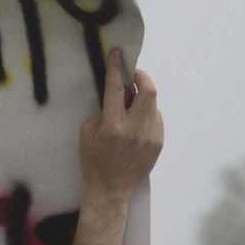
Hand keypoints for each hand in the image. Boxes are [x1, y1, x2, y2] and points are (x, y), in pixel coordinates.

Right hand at [77, 48, 162, 204]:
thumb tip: (117, 98)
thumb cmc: (93, 163)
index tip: (117, 53)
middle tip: (133, 75)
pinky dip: (147, 114)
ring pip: (154, 104)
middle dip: (142, 77)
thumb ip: (101, 112)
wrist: (110, 191)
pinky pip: (156, 119)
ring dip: (143, 97)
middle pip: (148, 91)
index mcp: (113, 126)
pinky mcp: (158, 143)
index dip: (117, 68)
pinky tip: (137, 122)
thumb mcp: (86, 134)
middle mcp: (135, 129)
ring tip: (132, 104)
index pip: (117, 89)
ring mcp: (150, 137)